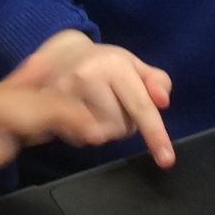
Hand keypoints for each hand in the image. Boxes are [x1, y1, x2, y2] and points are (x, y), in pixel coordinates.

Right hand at [20, 30, 174, 166]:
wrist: (60, 53)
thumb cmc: (104, 63)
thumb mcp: (135, 66)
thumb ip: (157, 83)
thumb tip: (163, 102)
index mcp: (114, 66)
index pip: (139, 106)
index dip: (155, 134)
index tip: (167, 160)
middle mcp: (86, 77)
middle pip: (121, 127)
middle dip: (123, 122)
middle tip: (112, 99)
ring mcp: (62, 95)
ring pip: (100, 136)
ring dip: (105, 128)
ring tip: (95, 104)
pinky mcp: (47, 110)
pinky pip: (79, 138)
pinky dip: (86, 131)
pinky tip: (80, 111)